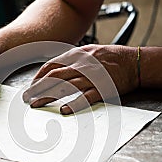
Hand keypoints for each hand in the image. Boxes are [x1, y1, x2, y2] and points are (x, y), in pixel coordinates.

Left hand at [23, 44, 138, 114]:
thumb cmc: (112, 57)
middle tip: (27, 98)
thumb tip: (55, 67)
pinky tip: (63, 110)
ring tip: (36, 104)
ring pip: (64, 87)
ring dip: (48, 96)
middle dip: (37, 88)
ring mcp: (91, 77)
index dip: (38, 77)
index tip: (31, 86)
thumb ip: (72, 58)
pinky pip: (86, 97)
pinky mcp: (102, 89)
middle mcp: (81, 65)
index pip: (51, 66)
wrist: (134, 63)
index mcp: (77, 56)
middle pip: (53, 77)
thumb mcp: (89, 51)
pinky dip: (74, 104)